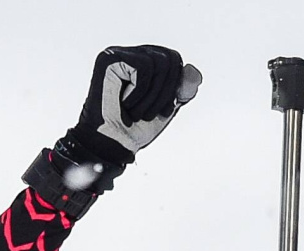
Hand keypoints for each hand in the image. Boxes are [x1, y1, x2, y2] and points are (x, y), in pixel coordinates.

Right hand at [66, 45, 201, 167]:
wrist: (113, 143)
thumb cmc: (138, 127)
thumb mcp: (169, 106)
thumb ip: (183, 89)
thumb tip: (194, 70)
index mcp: (146, 62)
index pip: (174, 59)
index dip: (176, 86)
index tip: (164, 110)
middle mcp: (132, 53)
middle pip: (170, 58)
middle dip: (166, 93)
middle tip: (148, 114)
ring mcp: (119, 53)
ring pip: (158, 62)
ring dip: (151, 96)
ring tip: (136, 111)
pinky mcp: (109, 58)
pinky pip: (143, 68)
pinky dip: (140, 92)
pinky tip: (124, 103)